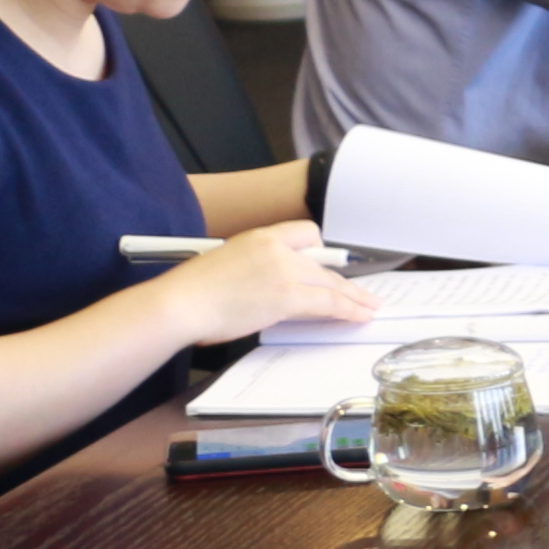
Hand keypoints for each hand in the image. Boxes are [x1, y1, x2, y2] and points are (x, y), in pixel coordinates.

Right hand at [170, 223, 382, 346]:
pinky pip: (328, 303)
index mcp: (260, 236)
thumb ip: (255, 267)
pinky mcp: (287, 296)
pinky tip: (358, 316)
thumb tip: (268, 284)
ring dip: (353, 298)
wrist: (179, 303)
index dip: (320, 251)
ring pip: (331, 284)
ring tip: (369, 307)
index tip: (329, 265)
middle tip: (362, 292)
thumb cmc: (191, 291)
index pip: (306, 232)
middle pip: (324, 264)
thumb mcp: (227, 263)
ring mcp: (284, 271)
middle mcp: (277, 248)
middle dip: (344, 282)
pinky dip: (348, 310)